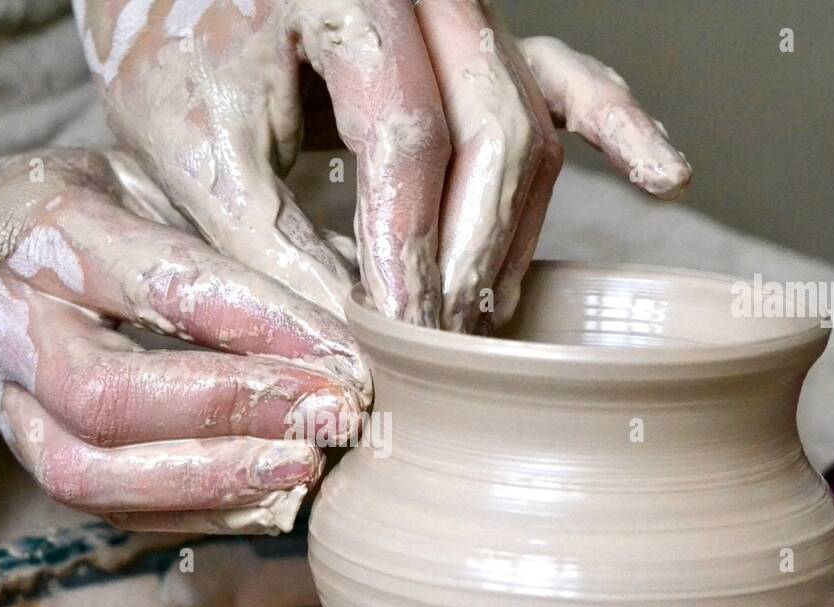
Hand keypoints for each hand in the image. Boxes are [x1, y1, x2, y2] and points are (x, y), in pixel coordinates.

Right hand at [0, 149, 369, 533]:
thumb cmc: (79, 210)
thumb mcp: (148, 177)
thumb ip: (229, 229)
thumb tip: (354, 295)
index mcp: (43, 227)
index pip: (162, 284)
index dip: (264, 328)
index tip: (349, 357)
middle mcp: (11, 321)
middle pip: (107, 393)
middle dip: (234, 413)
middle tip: (334, 417)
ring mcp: (6, 399)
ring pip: (85, 471)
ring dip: (208, 481)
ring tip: (308, 469)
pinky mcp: (24, 454)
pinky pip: (101, 507)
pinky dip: (192, 511)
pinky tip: (268, 497)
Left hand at [75, 0, 689, 331]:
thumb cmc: (170, 50)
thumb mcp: (195, 154)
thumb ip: (272, 248)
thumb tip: (351, 347)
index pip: (409, 139)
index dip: (412, 249)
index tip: (403, 338)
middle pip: (497, 134)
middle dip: (470, 253)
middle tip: (441, 342)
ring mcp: (462, 11)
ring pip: (531, 127)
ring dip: (510, 232)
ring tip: (479, 314)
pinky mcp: (477, 38)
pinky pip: (566, 78)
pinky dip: (614, 130)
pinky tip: (663, 177)